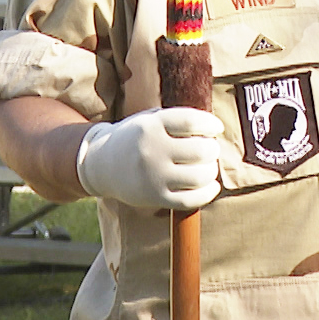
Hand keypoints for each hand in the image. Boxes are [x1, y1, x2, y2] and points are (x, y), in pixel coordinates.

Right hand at [76, 107, 225, 210]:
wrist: (102, 164)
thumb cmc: (137, 138)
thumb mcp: (151, 119)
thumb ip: (179, 120)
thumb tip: (216, 129)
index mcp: (151, 126)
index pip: (191, 121)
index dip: (210, 124)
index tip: (216, 127)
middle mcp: (151, 151)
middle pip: (201, 150)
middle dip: (213, 149)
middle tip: (210, 148)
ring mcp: (153, 176)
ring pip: (200, 176)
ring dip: (212, 170)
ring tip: (208, 166)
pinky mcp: (155, 197)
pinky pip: (191, 200)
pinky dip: (208, 192)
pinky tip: (211, 185)